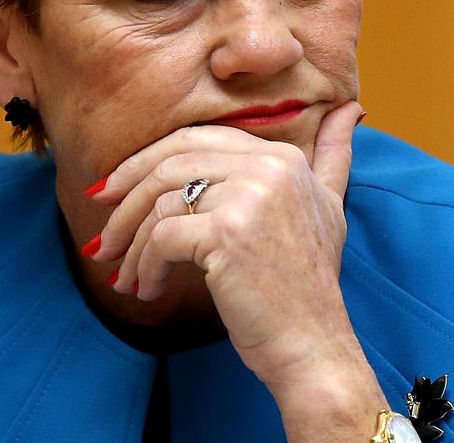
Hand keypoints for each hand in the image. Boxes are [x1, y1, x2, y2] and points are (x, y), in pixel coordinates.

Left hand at [86, 100, 363, 388]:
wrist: (316, 346)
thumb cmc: (308, 283)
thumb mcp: (329, 207)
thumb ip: (334, 154)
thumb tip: (349, 109)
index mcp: (282, 155)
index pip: (194, 139)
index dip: (146, 162)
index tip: (114, 189)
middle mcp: (268, 165)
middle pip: (170, 162)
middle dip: (125, 194)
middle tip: (104, 233)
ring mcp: (249, 196)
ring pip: (161, 202)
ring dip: (132, 242)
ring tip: (124, 274)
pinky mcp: (228, 233)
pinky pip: (162, 237)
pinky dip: (145, 265)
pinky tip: (148, 288)